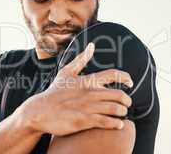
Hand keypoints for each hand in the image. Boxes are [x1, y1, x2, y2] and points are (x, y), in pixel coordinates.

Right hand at [16, 43, 133, 135]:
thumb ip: (81, 59)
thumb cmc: (54, 92)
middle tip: (126, 103)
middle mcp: (89, 92)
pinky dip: (116, 124)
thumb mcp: (66, 72)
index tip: (130, 82)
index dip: (126, 77)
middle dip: (127, 100)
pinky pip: (107, 122)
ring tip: (121, 114)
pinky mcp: (84, 120)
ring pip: (116, 109)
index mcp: (87, 80)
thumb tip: (92, 46)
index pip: (113, 74)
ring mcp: (87, 107)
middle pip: (119, 94)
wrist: (40, 111)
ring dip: (122, 112)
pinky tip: (117, 124)